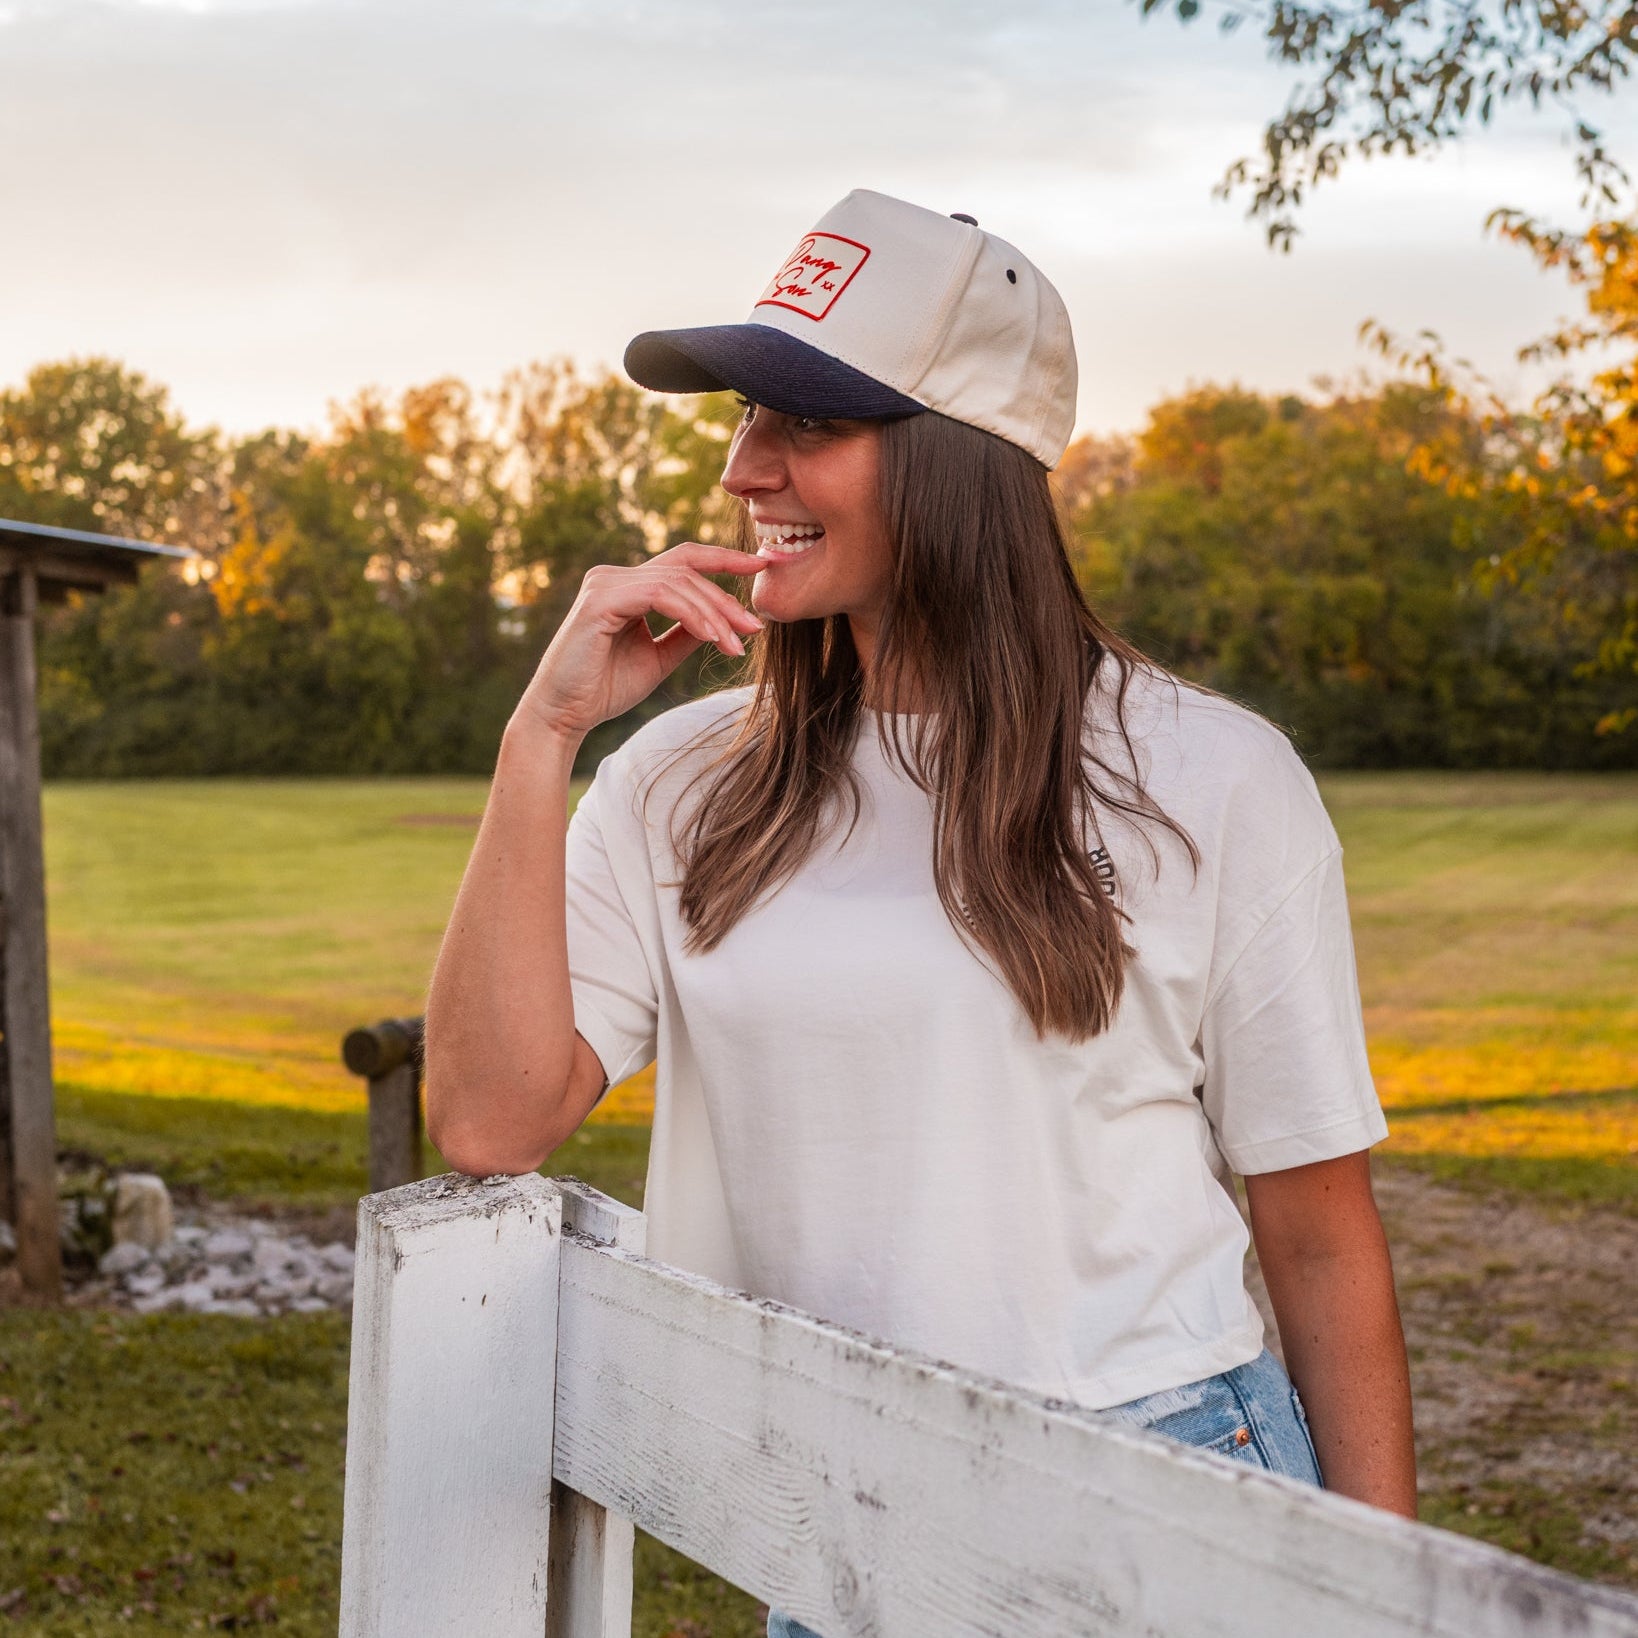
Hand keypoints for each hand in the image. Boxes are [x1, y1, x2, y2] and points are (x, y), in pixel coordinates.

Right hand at [514, 543, 765, 741]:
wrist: (563, 715)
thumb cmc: (603, 688)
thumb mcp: (659, 657)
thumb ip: (687, 634)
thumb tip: (726, 621)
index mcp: (627, 585)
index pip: (683, 561)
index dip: (724, 559)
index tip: (762, 565)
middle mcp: (614, 576)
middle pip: (686, 570)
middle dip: (726, 597)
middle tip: (755, 627)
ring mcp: (605, 584)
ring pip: (678, 582)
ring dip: (714, 613)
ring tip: (736, 643)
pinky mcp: (600, 600)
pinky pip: (659, 596)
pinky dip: (692, 615)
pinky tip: (712, 637)